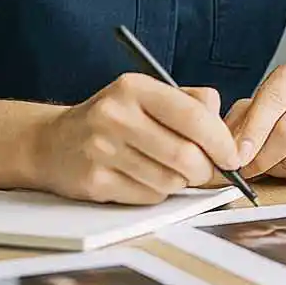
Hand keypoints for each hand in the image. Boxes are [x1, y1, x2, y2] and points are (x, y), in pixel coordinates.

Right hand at [31, 73, 240, 203]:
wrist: (53, 143)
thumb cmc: (115, 117)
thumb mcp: (148, 95)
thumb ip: (191, 102)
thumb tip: (225, 128)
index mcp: (134, 88)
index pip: (193, 116)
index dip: (221, 140)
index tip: (233, 155)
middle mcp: (115, 116)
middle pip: (185, 155)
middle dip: (206, 169)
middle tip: (207, 169)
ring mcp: (101, 150)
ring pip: (169, 180)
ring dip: (180, 182)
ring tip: (169, 169)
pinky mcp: (94, 182)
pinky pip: (148, 197)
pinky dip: (157, 193)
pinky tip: (145, 178)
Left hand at [225, 61, 285, 183]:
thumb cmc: (283, 110)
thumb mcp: (255, 105)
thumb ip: (237, 124)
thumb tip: (226, 149)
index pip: (273, 101)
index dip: (252, 133)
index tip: (237, 157)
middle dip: (263, 158)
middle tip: (247, 170)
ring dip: (280, 169)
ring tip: (270, 166)